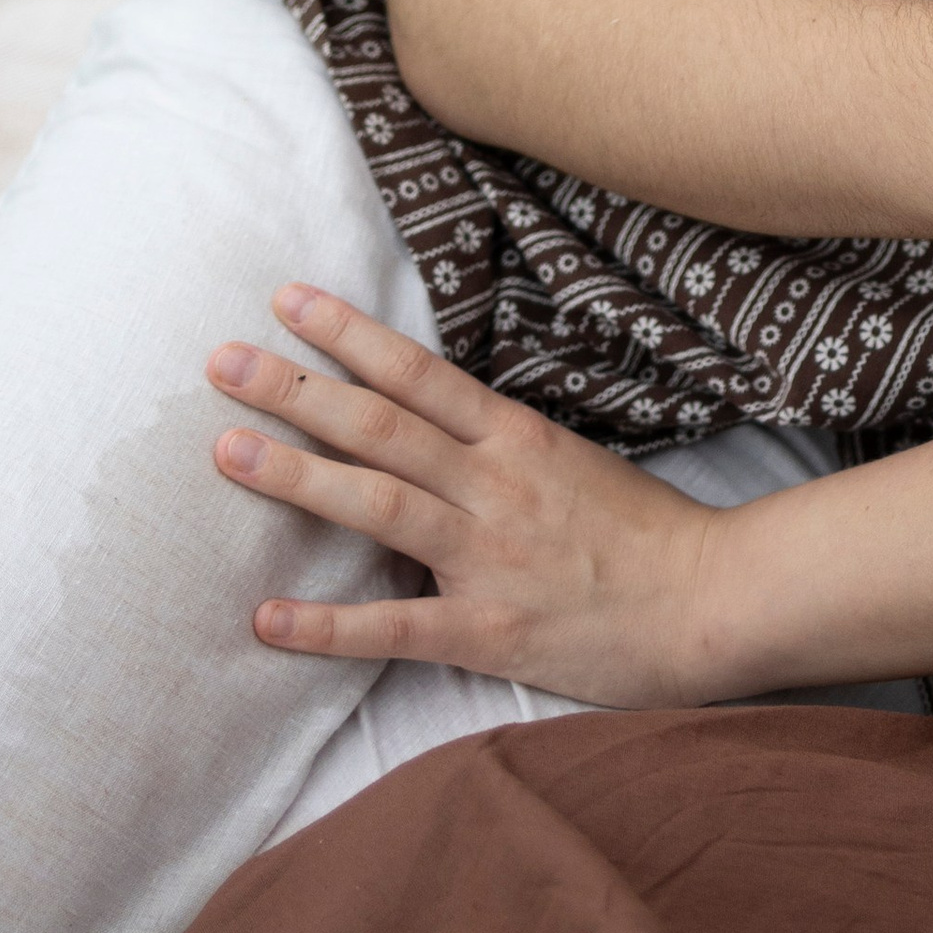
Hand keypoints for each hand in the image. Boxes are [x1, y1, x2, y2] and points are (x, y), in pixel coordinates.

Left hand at [207, 286, 731, 707]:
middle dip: (296, 390)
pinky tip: (267, 617)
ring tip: (226, 449)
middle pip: (381, 426)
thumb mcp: (571, 462)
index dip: (349, 334)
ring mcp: (490, 556)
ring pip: (379, 503)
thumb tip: (422, 429)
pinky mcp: (489, 631)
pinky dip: (328, 625)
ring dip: (297, 475)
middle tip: (222, 361)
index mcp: (517, 437)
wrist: (710, 600)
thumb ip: (496, 447)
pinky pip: (396, 626)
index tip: (287, 301)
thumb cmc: (643, 532)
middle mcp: (496, 484)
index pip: (417, 373)